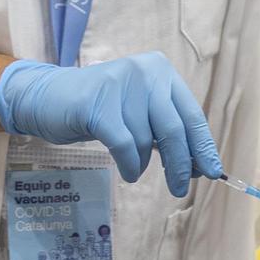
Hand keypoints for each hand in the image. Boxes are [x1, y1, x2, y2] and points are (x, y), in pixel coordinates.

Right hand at [0, 51, 223, 195]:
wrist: (47, 99)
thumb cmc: (99, 110)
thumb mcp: (137, 113)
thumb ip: (165, 131)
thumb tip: (198, 166)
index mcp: (161, 71)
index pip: (191, 114)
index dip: (203, 146)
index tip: (212, 172)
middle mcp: (145, 72)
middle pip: (174, 129)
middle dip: (181, 164)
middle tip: (180, 188)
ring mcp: (120, 84)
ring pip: (146, 140)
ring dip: (142, 163)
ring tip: (133, 168)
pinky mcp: (98, 104)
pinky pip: (125, 145)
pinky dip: (129, 165)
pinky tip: (128, 173)